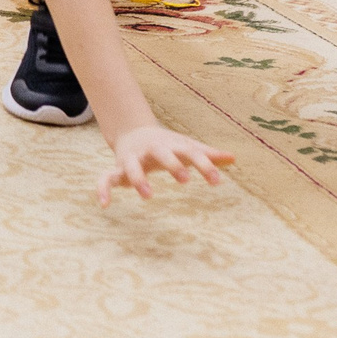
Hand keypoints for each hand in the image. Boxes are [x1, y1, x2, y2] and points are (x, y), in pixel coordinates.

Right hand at [100, 124, 234, 205]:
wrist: (133, 132)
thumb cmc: (167, 145)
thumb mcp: (186, 146)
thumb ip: (207, 154)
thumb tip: (234, 158)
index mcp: (170, 145)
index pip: (189, 152)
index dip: (203, 165)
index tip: (217, 182)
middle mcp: (150, 150)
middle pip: (160, 153)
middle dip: (172, 164)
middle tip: (185, 180)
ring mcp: (132, 159)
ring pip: (132, 166)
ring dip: (139, 179)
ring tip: (149, 196)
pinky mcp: (117, 170)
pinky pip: (106, 178)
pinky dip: (102, 189)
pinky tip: (105, 205)